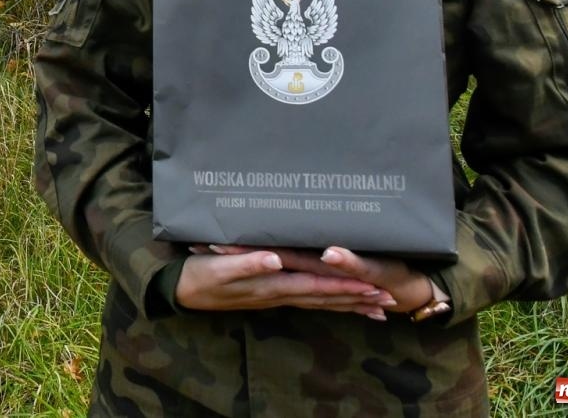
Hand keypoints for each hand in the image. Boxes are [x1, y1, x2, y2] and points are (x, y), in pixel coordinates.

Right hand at [173, 248, 391, 319]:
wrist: (181, 291)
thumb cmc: (198, 275)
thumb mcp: (219, 268)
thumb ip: (247, 264)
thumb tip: (275, 260)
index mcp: (272, 284)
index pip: (317, 286)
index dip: (344, 287)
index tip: (372, 287)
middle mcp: (278, 294)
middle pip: (324, 298)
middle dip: (356, 299)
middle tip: (387, 300)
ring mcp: (273, 298)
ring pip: (317, 303)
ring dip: (346, 305)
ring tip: (374, 308)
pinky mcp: (267, 296)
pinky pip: (304, 303)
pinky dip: (324, 304)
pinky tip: (335, 304)